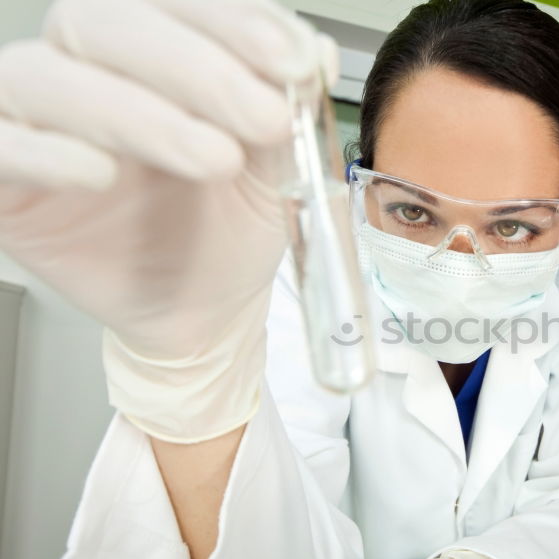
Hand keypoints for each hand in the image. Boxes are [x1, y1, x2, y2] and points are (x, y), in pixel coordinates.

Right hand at [0, 0, 336, 441]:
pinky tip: (101, 174)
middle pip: (112, 26)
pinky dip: (45, 153)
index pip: (176, 3)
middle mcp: (87, 69)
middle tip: (264, 119)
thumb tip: (308, 52)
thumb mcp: (274, 168)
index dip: (233, 22)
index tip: (293, 64)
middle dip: (200, 69)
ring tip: (214, 158)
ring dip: (140, 114)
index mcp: (155, 51)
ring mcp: (36, 120)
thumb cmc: (228, 228)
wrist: (206, 309)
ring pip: (50, 78)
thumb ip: (286, 108)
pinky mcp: (4, 181)